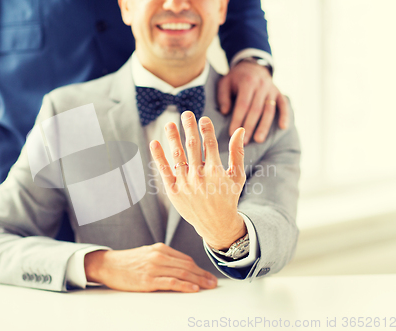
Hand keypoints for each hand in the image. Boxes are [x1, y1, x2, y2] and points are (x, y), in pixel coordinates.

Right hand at [84, 243, 217, 292]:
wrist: (108, 265)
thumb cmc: (127, 262)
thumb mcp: (147, 254)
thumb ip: (163, 259)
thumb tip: (181, 268)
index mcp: (160, 249)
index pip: (185, 259)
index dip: (199, 268)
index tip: (207, 275)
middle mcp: (159, 256)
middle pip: (187, 266)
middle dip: (203, 275)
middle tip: (213, 282)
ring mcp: (154, 267)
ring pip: (182, 273)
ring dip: (199, 281)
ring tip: (209, 286)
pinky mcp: (148, 279)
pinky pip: (171, 282)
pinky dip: (184, 285)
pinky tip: (193, 289)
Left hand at [149, 111, 246, 249]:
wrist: (216, 224)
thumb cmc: (228, 197)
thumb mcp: (238, 176)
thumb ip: (238, 152)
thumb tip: (240, 130)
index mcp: (216, 171)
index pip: (209, 143)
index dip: (205, 129)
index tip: (202, 118)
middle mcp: (199, 176)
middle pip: (192, 145)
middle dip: (189, 127)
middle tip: (186, 113)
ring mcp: (184, 183)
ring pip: (177, 155)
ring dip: (172, 137)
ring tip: (169, 124)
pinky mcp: (173, 191)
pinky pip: (164, 170)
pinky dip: (158, 156)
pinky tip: (154, 143)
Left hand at [217, 61, 288, 143]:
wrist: (252, 66)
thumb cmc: (235, 78)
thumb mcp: (225, 83)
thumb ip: (223, 97)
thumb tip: (224, 112)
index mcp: (247, 82)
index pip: (243, 104)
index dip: (238, 119)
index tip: (232, 133)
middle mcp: (261, 85)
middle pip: (256, 109)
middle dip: (249, 126)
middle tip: (243, 142)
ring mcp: (272, 89)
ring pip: (269, 110)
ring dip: (264, 126)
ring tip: (258, 140)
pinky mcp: (279, 93)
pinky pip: (284, 105)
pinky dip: (285, 115)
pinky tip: (283, 127)